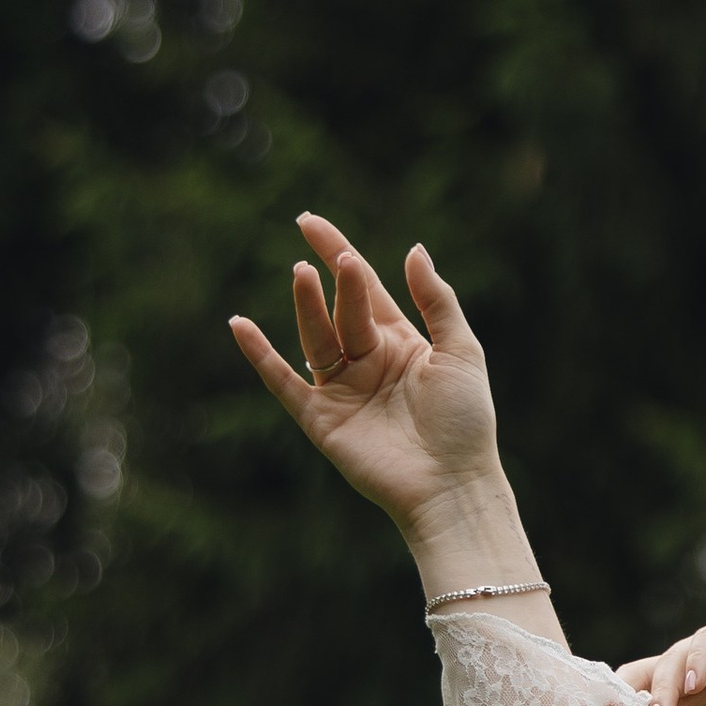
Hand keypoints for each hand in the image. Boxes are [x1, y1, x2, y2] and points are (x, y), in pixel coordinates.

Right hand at [230, 215, 501, 539]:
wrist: (452, 484)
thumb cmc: (466, 420)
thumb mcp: (460, 350)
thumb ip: (436, 300)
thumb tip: (412, 249)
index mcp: (400, 342)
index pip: (363, 289)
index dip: (338, 253)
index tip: (309, 222)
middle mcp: (367, 362)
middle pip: (342, 310)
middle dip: (333, 281)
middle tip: (320, 251)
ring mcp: (341, 390)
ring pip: (315, 338)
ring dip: (306, 307)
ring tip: (302, 275)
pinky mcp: (322, 420)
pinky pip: (283, 382)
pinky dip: (260, 356)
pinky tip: (240, 325)